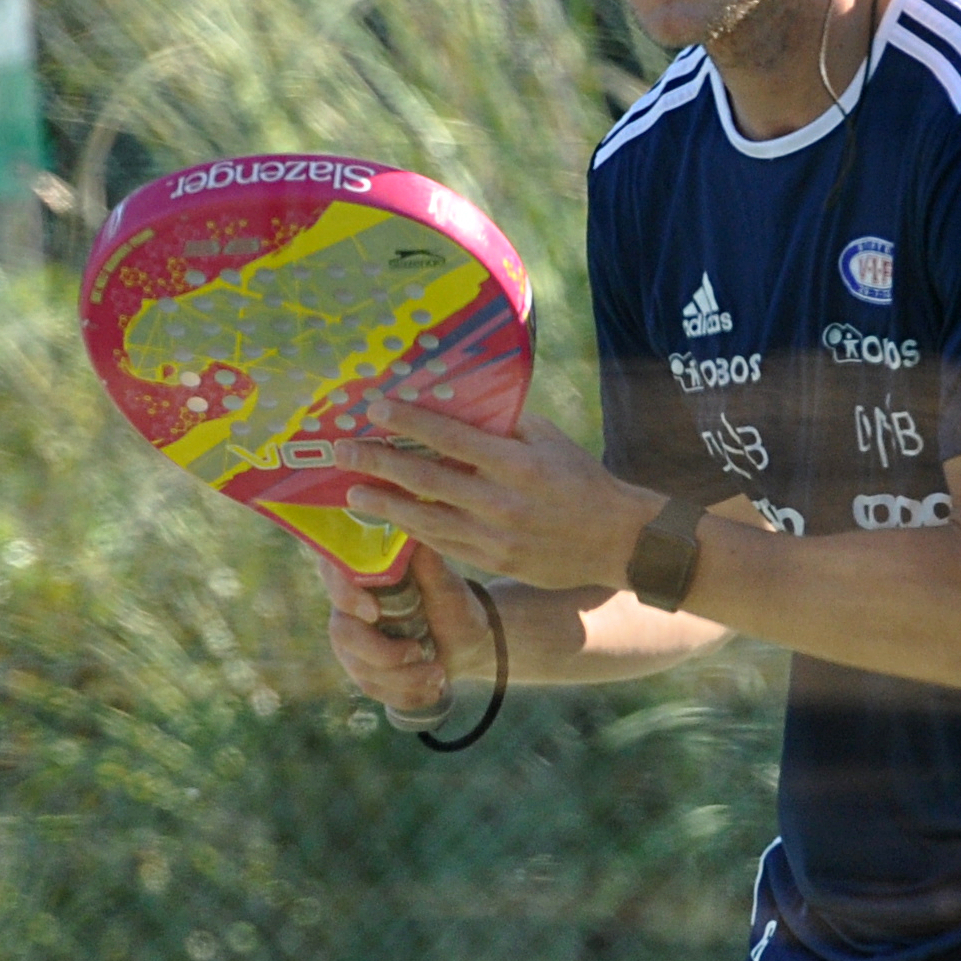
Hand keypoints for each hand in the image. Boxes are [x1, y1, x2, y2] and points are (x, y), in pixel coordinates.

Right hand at [315, 538, 487, 719]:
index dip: (346, 594)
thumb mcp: (447, 585)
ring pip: (361, 668)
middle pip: (343, 634)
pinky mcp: (363, 671)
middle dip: (383, 652)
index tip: (374, 612)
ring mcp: (352, 644)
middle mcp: (347, 609)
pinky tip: (431, 690)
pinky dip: (406, 695)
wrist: (466, 642)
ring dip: (403, 678)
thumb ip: (428, 563)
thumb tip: (415, 533)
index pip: (333, 575)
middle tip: (419, 651)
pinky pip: (374, 690)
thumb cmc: (453, 605)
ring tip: (438, 674)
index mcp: (362, 576)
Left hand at [340, 404, 661, 592]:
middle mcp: (501, 502)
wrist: (616, 541)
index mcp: (517, 464)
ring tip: (353, 492)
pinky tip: (390, 518)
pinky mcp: (492, 562)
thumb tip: (460, 399)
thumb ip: (506, 423)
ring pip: (426, 519)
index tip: (376, 408)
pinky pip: (442, 545)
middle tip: (344, 452)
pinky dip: (412, 531)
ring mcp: (494, 538)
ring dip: (385, 505)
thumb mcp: (550, 440)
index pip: (452, 438)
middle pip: (426, 480)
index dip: (410, 421)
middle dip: (379, 464)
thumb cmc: (582, 481)